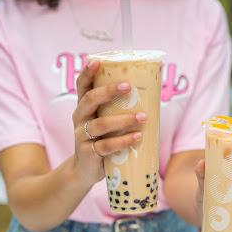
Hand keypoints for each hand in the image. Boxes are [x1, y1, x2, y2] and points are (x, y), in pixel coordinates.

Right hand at [72, 60, 146, 186]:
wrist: (84, 170)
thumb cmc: (101, 139)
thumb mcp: (104, 121)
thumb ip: (117, 110)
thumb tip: (151, 96)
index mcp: (84, 107)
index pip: (82, 86)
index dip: (87, 73)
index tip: (97, 61)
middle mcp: (80, 118)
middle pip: (90, 100)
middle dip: (109, 91)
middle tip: (129, 86)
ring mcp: (82, 136)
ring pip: (101, 124)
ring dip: (124, 119)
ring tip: (143, 118)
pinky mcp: (88, 153)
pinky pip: (106, 146)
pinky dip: (124, 141)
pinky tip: (137, 138)